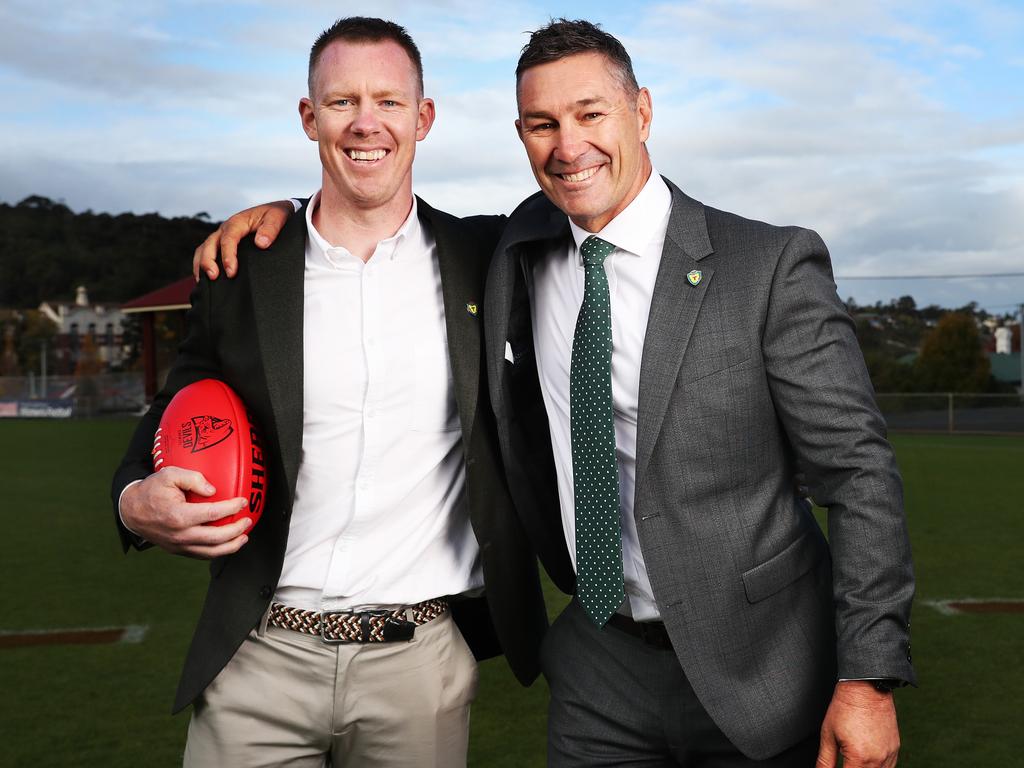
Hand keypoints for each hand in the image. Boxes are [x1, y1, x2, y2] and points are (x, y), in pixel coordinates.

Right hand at [120, 468, 251, 558]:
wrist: (131, 511)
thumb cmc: (151, 491)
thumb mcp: (169, 475)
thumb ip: (193, 478)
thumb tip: (213, 491)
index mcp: (179, 516)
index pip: (212, 513)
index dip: (231, 508)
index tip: (243, 502)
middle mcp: (180, 534)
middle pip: (216, 538)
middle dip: (237, 530)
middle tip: (247, 521)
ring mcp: (179, 545)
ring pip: (211, 552)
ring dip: (231, 546)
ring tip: (243, 537)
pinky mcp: (178, 550)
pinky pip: (201, 555)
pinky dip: (217, 551)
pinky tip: (227, 543)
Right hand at [192, 200, 293, 280]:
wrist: (274, 211)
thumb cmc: (275, 214)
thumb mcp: (277, 217)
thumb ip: (271, 229)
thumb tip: (261, 243)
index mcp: (238, 222)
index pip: (228, 239)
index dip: (228, 256)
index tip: (231, 272)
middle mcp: (226, 228)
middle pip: (210, 244)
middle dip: (208, 261)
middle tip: (213, 277)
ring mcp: (222, 235)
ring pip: (204, 248)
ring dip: (201, 264)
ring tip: (204, 281)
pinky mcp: (222, 242)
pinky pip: (206, 252)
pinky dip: (202, 264)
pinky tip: (205, 279)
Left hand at [817, 681, 899, 766]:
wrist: (865, 689)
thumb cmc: (845, 708)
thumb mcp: (828, 735)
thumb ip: (825, 761)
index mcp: (859, 758)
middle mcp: (877, 760)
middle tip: (846, 762)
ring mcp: (889, 755)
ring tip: (854, 759)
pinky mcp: (895, 749)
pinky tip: (867, 761)